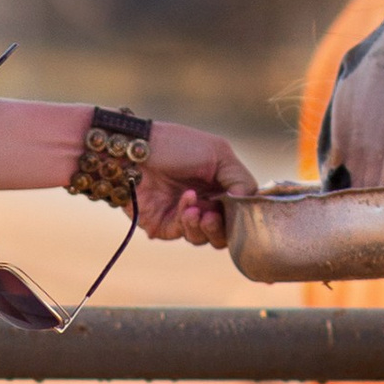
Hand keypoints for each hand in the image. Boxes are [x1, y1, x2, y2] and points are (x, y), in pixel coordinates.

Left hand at [137, 125, 259, 249]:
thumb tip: (248, 204)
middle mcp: (204, 203)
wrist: (135, 151)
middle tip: (215, 214)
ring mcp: (185, 216)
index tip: (241, 209)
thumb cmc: (176, 145)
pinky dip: (189, 219)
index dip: (243, 215)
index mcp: (219, 186)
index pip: (240, 212)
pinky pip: (185, 234)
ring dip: (207, 226)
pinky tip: (187, 202)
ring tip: (199, 209)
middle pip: (226, 232)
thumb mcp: (218, 153)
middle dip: (225, 227)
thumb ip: (241, 180)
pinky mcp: (165, 226)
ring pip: (207, 238)